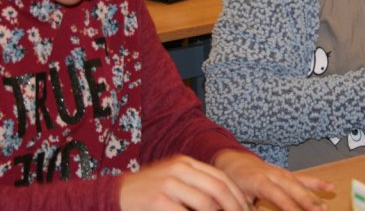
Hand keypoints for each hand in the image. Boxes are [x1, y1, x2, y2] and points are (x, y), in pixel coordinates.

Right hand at [119, 155, 247, 210]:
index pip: (220, 176)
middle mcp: (179, 169)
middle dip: (233, 206)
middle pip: (218, 187)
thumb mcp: (172, 181)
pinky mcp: (158, 200)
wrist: (114, 196)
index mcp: (185, 162)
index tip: (245, 208)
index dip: (236, 194)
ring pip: (206, 202)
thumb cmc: (147, 193)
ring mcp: (168, 183)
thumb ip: (195, 186)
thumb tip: (224, 202)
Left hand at [214, 150, 333, 210]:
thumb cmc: (232, 181)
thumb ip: (247, 206)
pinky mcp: (285, 173)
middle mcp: (272, 174)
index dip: (288, 206)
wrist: (232, 161)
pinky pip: (302, 178)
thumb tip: (253, 210)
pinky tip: (330, 187)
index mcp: (258, 180)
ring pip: (299, 184)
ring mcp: (280, 173)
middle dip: (306, 201)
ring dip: (313, 196)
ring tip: (324, 208)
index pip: (277, 195)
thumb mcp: (234, 196)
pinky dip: (316, 183)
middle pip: (292, 188)